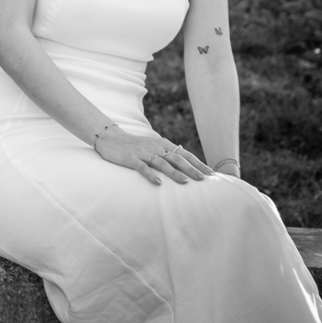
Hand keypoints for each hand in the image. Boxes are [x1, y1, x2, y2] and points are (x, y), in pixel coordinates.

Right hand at [93, 127, 214, 184]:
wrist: (111, 139)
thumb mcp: (153, 146)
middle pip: (176, 158)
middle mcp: (155, 147)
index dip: (198, 163)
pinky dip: (150, 175)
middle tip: (203, 179)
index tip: (211, 173)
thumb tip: (185, 158)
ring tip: (185, 182)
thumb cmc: (135, 145)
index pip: (184, 153)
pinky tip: (158, 183)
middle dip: (191, 168)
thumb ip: (168, 152)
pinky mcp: (130, 159)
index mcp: (163, 144)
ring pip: (162, 163)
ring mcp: (143, 153)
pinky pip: (142, 167)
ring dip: (174, 173)